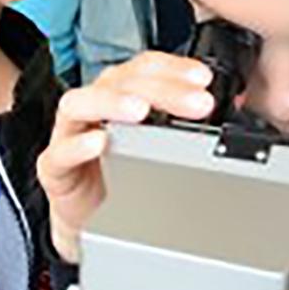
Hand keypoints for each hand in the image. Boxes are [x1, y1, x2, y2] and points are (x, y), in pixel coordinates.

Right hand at [37, 52, 213, 262]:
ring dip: (112, 102)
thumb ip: (185, 122)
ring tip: (142, 110)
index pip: (142, 67)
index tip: (204, 79)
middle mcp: (92, 109)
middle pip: (117, 81)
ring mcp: (69, 136)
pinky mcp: (53, 168)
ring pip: (79, 104)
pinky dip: (78, 145)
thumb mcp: (159, 145)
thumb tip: (234, 106)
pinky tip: (100, 144)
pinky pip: (59, 151)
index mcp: (119, 96)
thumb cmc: (123, 177)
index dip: (172, 67)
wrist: (91, 222)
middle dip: (159, 88)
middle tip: (196, 102)